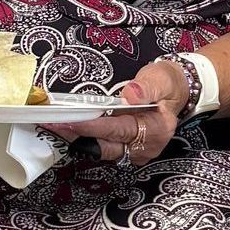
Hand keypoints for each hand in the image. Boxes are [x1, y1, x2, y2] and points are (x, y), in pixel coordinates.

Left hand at [44, 60, 187, 166]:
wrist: (175, 91)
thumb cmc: (167, 84)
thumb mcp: (161, 78)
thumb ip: (145, 87)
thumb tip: (129, 95)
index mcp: (157, 129)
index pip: (119, 130)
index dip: (94, 125)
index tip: (72, 120)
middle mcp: (146, 146)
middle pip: (106, 146)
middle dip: (77, 136)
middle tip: (53, 124)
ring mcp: (136, 151)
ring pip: (102, 149)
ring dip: (78, 138)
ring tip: (55, 125)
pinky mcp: (128, 149)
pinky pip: (104, 147)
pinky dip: (86, 138)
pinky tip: (69, 129)